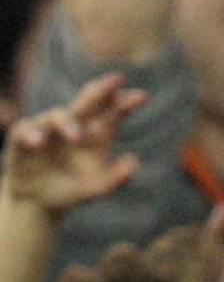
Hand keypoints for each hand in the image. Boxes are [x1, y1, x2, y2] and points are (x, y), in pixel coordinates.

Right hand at [1, 74, 146, 219]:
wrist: (39, 202)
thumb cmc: (72, 189)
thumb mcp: (96, 188)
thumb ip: (116, 178)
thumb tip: (134, 160)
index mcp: (97, 134)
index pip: (113, 113)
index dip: (125, 103)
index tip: (143, 96)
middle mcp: (74, 125)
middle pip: (89, 103)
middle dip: (102, 90)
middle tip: (117, 79)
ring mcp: (48, 129)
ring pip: (58, 116)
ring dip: (68, 124)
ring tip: (77, 137)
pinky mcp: (23, 138)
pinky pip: (26, 130)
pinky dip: (33, 135)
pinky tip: (39, 142)